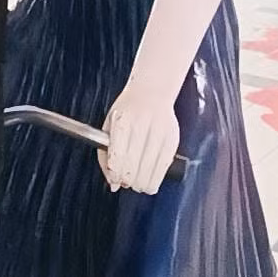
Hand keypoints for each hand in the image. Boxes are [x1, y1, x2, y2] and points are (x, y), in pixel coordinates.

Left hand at [98, 80, 179, 195]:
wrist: (152, 92)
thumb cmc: (127, 112)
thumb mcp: (109, 126)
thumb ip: (105, 155)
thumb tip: (112, 184)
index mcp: (123, 120)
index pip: (118, 153)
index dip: (115, 172)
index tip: (115, 178)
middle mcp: (141, 125)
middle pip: (133, 164)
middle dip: (127, 180)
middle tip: (125, 182)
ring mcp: (159, 132)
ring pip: (149, 169)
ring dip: (141, 183)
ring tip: (137, 184)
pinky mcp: (172, 139)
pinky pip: (163, 166)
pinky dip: (155, 180)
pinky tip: (149, 183)